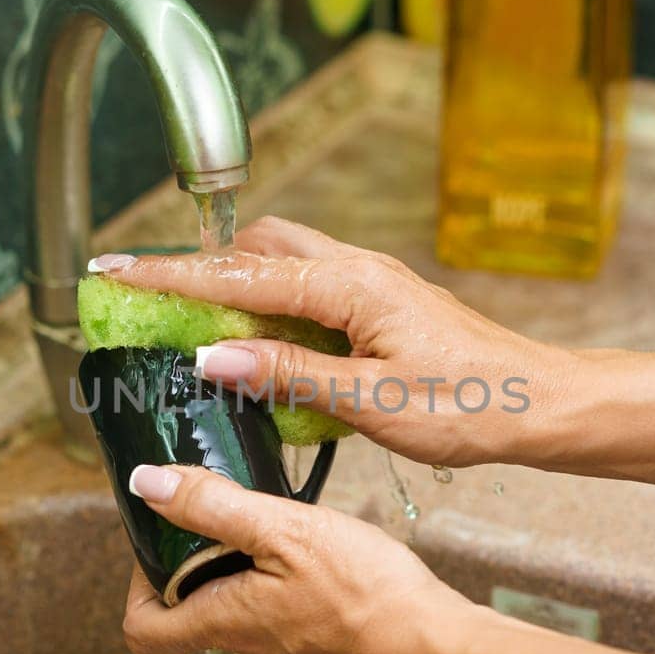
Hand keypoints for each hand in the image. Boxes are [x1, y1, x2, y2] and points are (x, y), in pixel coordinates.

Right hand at [90, 217, 574, 467]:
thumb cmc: (470, 404)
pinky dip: (271, 313)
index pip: (239, 272)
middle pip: (256, 249)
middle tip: (151, 302)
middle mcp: (357, 270)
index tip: (116, 270)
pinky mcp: (379, 306)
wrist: (538, 403)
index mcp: (348, 286)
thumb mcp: (369, 401)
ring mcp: (370, 285)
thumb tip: (212, 353)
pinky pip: (308, 294)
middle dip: (199, 270)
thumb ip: (286, 374)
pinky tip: (261, 355)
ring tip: (195, 333)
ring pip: (283, 268)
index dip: (170, 274)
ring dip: (236, 292)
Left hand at [121, 462, 472, 653]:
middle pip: (195, 612)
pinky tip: (329, 563)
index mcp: (225, 621)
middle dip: (204, 563)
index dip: (135, 585)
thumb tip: (148, 485)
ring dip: (252, 573)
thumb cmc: (366, 593)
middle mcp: (248, 651)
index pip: (140, 628)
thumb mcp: (285, 530)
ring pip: (245, 615)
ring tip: (290, 531)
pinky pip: (288, 624)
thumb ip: (213, 507)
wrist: (436, 651)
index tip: (160, 542)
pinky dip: (292, 591)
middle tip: (237, 516)